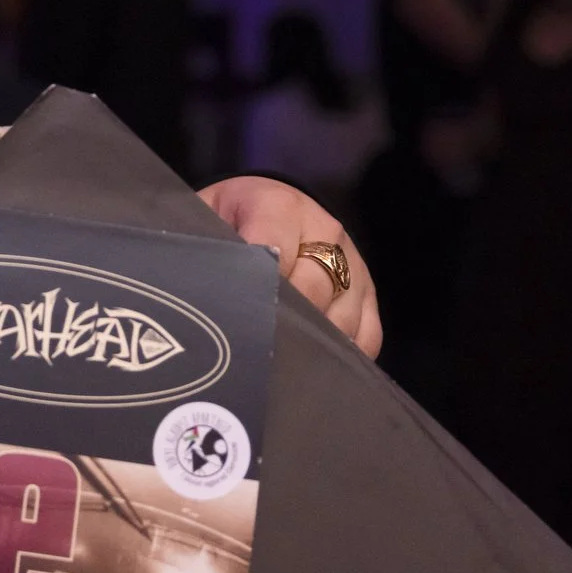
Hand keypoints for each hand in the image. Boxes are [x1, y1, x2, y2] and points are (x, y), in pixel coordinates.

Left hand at [196, 177, 381, 357]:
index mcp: (279, 206)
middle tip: (253, 352)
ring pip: (341, 319)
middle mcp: (325, 232)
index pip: (273, 254)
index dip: (256, 290)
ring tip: (279, 364)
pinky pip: (367, 335)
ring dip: (311, 345)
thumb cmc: (229, 219)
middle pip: (312, 291)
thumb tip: (203, 290)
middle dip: (282, 325)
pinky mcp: (368, 293)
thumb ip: (208, 249)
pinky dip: (343, 356)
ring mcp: (353, 263)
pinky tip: (315, 366)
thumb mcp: (208, 219)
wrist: (269, 206)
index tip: (237, 318)